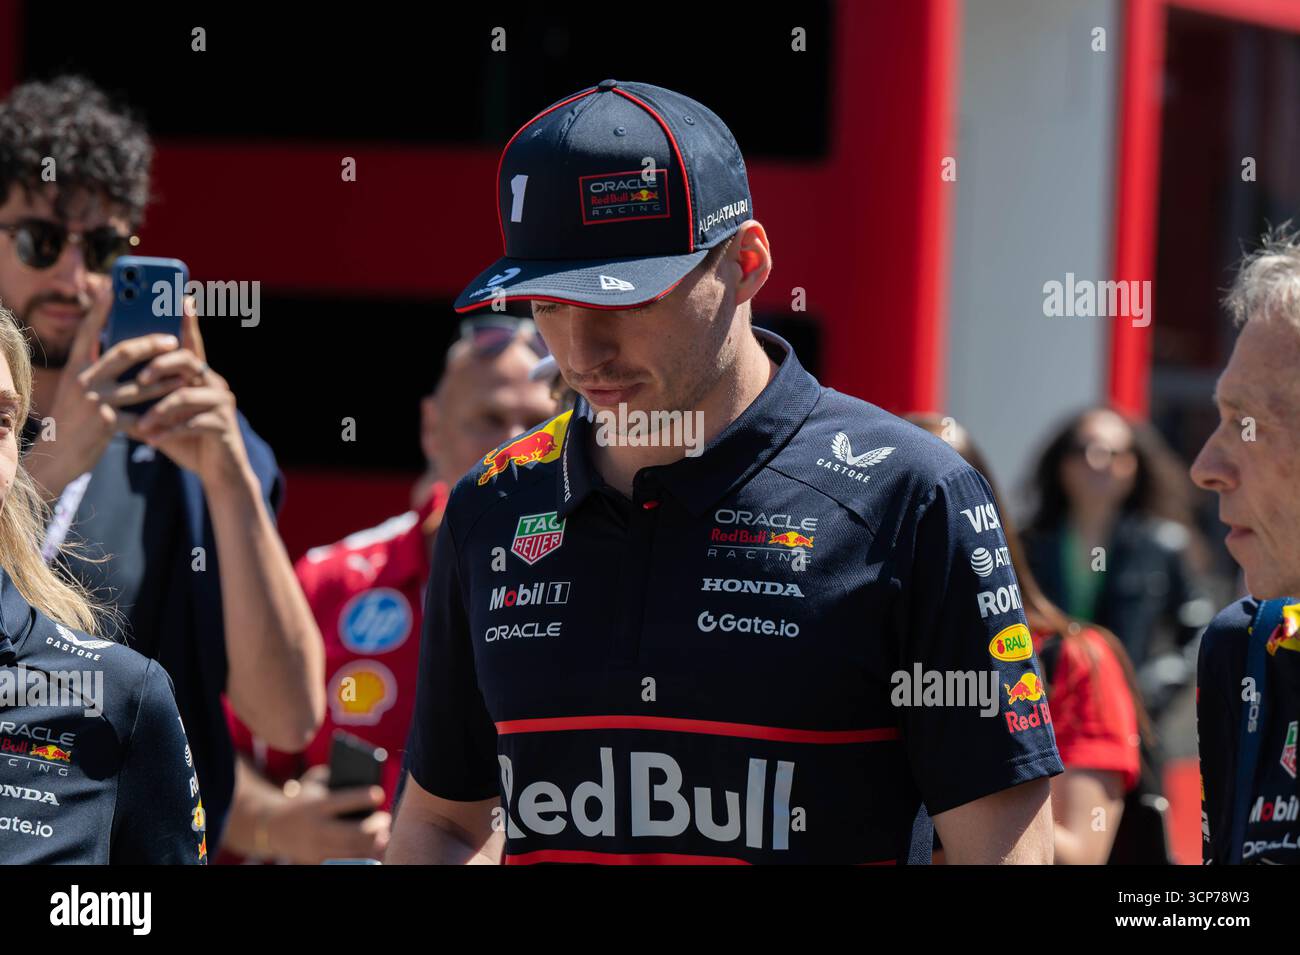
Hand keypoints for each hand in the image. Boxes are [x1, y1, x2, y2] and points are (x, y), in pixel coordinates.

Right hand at [27, 282, 188, 496]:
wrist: (57, 457)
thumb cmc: (73, 420)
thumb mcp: (76, 391)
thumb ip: (96, 371)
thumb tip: (129, 351)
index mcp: (75, 368)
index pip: (88, 332)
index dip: (101, 309)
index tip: (113, 288)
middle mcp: (83, 380)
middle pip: (124, 353)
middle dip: (152, 344)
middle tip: (173, 340)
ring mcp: (96, 401)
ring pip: (141, 384)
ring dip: (168, 379)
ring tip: (188, 373)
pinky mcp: (109, 423)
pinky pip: (144, 413)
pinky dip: (163, 410)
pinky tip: (180, 407)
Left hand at [128, 296, 251, 488]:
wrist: (219, 471)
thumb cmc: (188, 439)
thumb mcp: (164, 414)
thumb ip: (147, 396)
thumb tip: (111, 379)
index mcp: (199, 377)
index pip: (193, 345)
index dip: (189, 322)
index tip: (183, 298)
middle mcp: (214, 384)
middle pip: (190, 362)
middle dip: (162, 365)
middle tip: (141, 376)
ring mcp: (221, 405)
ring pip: (187, 395)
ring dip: (160, 409)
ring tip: (142, 423)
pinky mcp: (223, 427)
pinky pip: (193, 424)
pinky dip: (169, 432)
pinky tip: (152, 441)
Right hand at [265, 765, 389, 864]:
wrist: (274, 827)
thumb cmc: (304, 799)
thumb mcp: (312, 783)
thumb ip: (333, 777)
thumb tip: (363, 776)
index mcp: (314, 806)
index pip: (340, 801)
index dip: (361, 798)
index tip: (379, 794)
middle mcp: (315, 829)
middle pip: (350, 833)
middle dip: (372, 828)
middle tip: (386, 820)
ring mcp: (315, 849)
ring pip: (349, 852)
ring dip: (371, 846)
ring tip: (384, 837)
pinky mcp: (316, 862)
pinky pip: (343, 863)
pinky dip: (361, 859)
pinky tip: (374, 851)